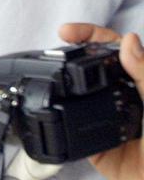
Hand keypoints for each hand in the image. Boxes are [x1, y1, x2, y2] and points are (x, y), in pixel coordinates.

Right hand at [59, 22, 143, 179]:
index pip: (117, 49)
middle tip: (52, 46)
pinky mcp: (95, 147)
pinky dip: (59, 117)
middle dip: (71, 51)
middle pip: (93, 66)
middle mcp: (125, 99)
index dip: (92, 35)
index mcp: (142, 85)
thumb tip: (128, 40)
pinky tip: (49, 106)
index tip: (67, 32)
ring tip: (44, 69)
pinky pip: (71, 127)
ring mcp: (108, 122)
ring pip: (79, 93)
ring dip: (61, 79)